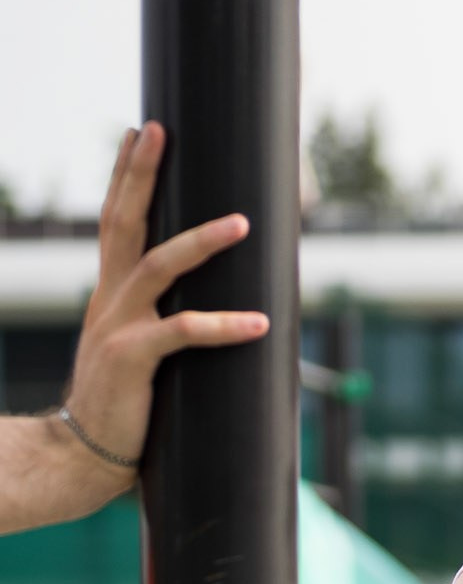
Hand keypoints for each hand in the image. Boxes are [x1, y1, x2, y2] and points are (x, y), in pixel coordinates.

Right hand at [62, 123, 270, 475]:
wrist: (81, 454)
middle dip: (143, 174)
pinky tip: (260, 324)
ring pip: (159, 266)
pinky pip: (184, 332)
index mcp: (108, 296)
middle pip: (125, 222)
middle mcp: (109, 301)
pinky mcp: (133, 357)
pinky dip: (224, 326)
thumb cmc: (117, 411)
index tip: (139, 135)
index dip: (126, 177)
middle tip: (160, 129)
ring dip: (201, 242)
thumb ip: (155, 329)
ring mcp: (118, 325)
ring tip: (240, 222)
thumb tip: (194, 318)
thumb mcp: (131, 355)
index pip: (115, 222)